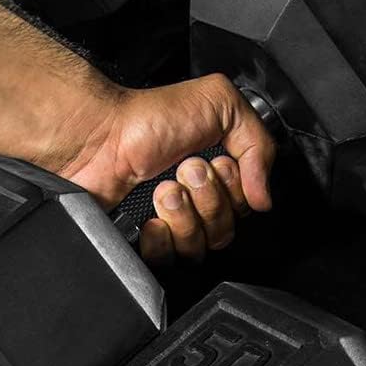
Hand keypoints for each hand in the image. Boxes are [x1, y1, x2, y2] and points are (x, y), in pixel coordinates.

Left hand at [55, 74, 274, 263]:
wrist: (100, 137)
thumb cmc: (149, 117)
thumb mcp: (221, 103)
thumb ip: (259, 143)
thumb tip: (264, 195)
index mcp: (219, 173)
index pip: (248, 207)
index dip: (235, 188)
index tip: (216, 161)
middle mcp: (198, 201)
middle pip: (228, 231)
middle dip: (208, 198)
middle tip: (184, 168)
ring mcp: (173, 224)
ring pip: (200, 248)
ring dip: (184, 214)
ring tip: (163, 188)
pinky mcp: (147, 243)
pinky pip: (169, 261)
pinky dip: (161, 239)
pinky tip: (151, 218)